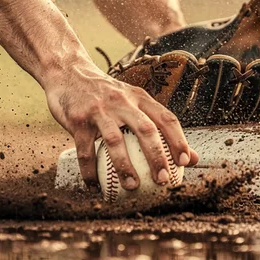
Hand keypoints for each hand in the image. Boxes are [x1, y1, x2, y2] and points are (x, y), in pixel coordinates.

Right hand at [44, 61, 198, 191]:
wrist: (68, 72)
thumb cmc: (106, 95)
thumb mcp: (133, 102)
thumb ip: (158, 126)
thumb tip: (191, 158)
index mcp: (139, 98)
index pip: (165, 118)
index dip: (178, 139)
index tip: (184, 161)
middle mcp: (122, 102)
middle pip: (145, 129)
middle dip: (157, 156)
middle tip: (163, 180)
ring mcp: (99, 110)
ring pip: (115, 141)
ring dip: (125, 167)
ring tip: (132, 187)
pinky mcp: (78, 120)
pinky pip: (85, 151)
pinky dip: (90, 172)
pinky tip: (94, 187)